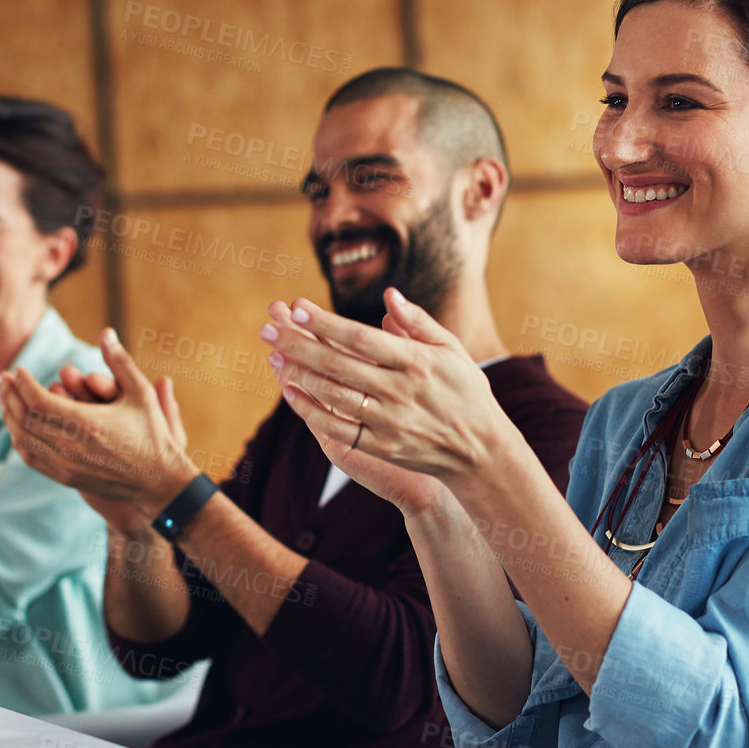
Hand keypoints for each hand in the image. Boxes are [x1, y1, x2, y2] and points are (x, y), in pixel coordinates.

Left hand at [0, 328, 197, 531]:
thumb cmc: (153, 434)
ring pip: (23, 440)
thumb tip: (106, 332)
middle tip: (2, 378)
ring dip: (9, 417)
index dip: (23, 383)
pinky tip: (17, 425)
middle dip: (9, 395)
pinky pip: (31, 458)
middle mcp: (71, 447)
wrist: (159, 483)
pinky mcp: (65, 478)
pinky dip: (19, 439)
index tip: (18, 370)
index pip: (38, 400)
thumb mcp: (142, 393)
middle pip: (24, 418)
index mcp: (87, 423)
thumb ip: (120, 361)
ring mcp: (66, 465)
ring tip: (4, 399)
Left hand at [264, 291, 516, 480]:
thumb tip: (388, 295)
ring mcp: (388, 421)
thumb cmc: (466, 393)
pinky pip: (337, 427)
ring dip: (298, 373)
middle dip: (299, 343)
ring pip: (333, 394)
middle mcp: (399, 390)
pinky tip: (290, 391)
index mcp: (416, 361)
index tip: (297, 307)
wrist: (480, 451)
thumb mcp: (452, 351)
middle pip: (338, 363)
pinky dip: (311, 410)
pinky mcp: (381, 446)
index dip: (326, 323)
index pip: (360, 337)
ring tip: (273, 353)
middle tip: (268, 326)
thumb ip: (419, 323)